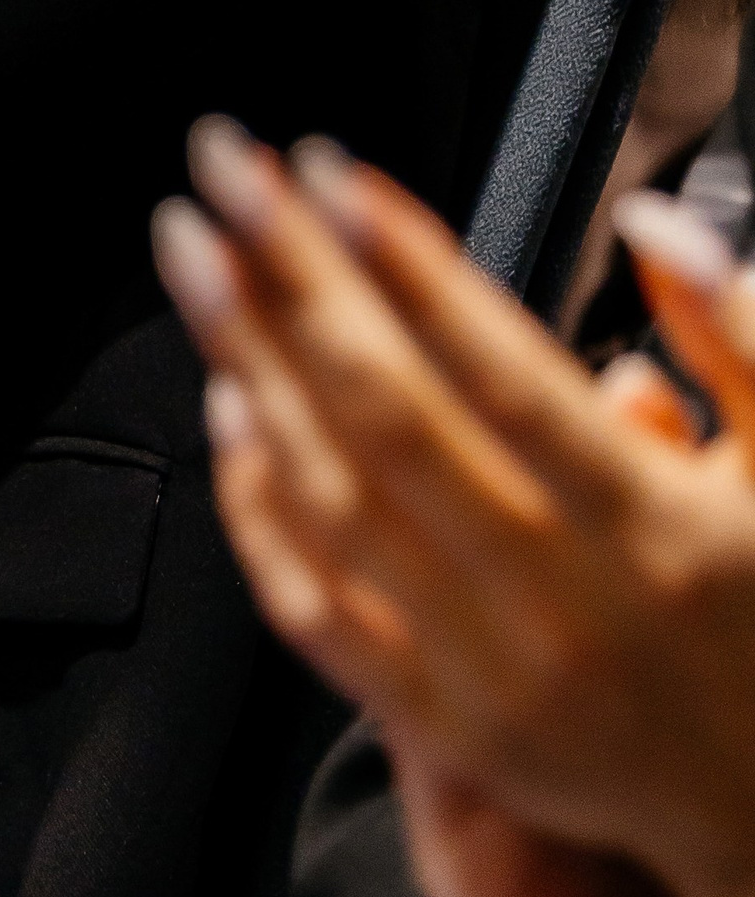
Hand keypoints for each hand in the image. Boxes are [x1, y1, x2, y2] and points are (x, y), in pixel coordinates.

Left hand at [154, 126, 754, 896]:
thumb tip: (647, 221)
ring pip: (334, 498)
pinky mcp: (447, 729)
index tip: (328, 169)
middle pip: (387, 413)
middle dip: (290, 277)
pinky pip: (318, 607)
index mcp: (658, 528)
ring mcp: (493, 673)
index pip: (500, 369)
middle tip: (224, 167)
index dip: (405, 259)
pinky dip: (260, 506)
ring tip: (196, 255)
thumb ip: (740, 334)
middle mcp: (565, 603)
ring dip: (248, 364)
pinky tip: (230, 409)